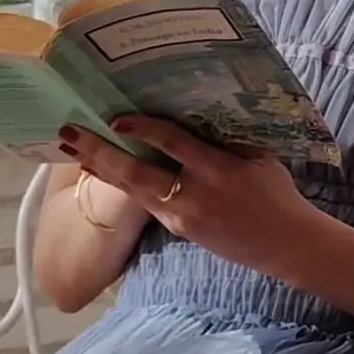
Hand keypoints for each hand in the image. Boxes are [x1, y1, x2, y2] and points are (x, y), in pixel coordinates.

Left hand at [58, 116, 311, 277]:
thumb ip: (225, 138)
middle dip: (98, 152)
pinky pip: (143, 203)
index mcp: (218, 170)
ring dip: (99, 168)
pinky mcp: (178, 230)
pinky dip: (120, 185)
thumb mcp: (258, 157)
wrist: (286, 245)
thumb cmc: (276, 193)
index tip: (115, 116)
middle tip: (68, 131)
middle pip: (135, 173)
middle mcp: (194, 196)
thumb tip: (193, 108)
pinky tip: (102, 171)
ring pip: (130, 191)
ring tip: (71, 149)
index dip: (142, 128)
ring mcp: (182, 217)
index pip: (172, 144)